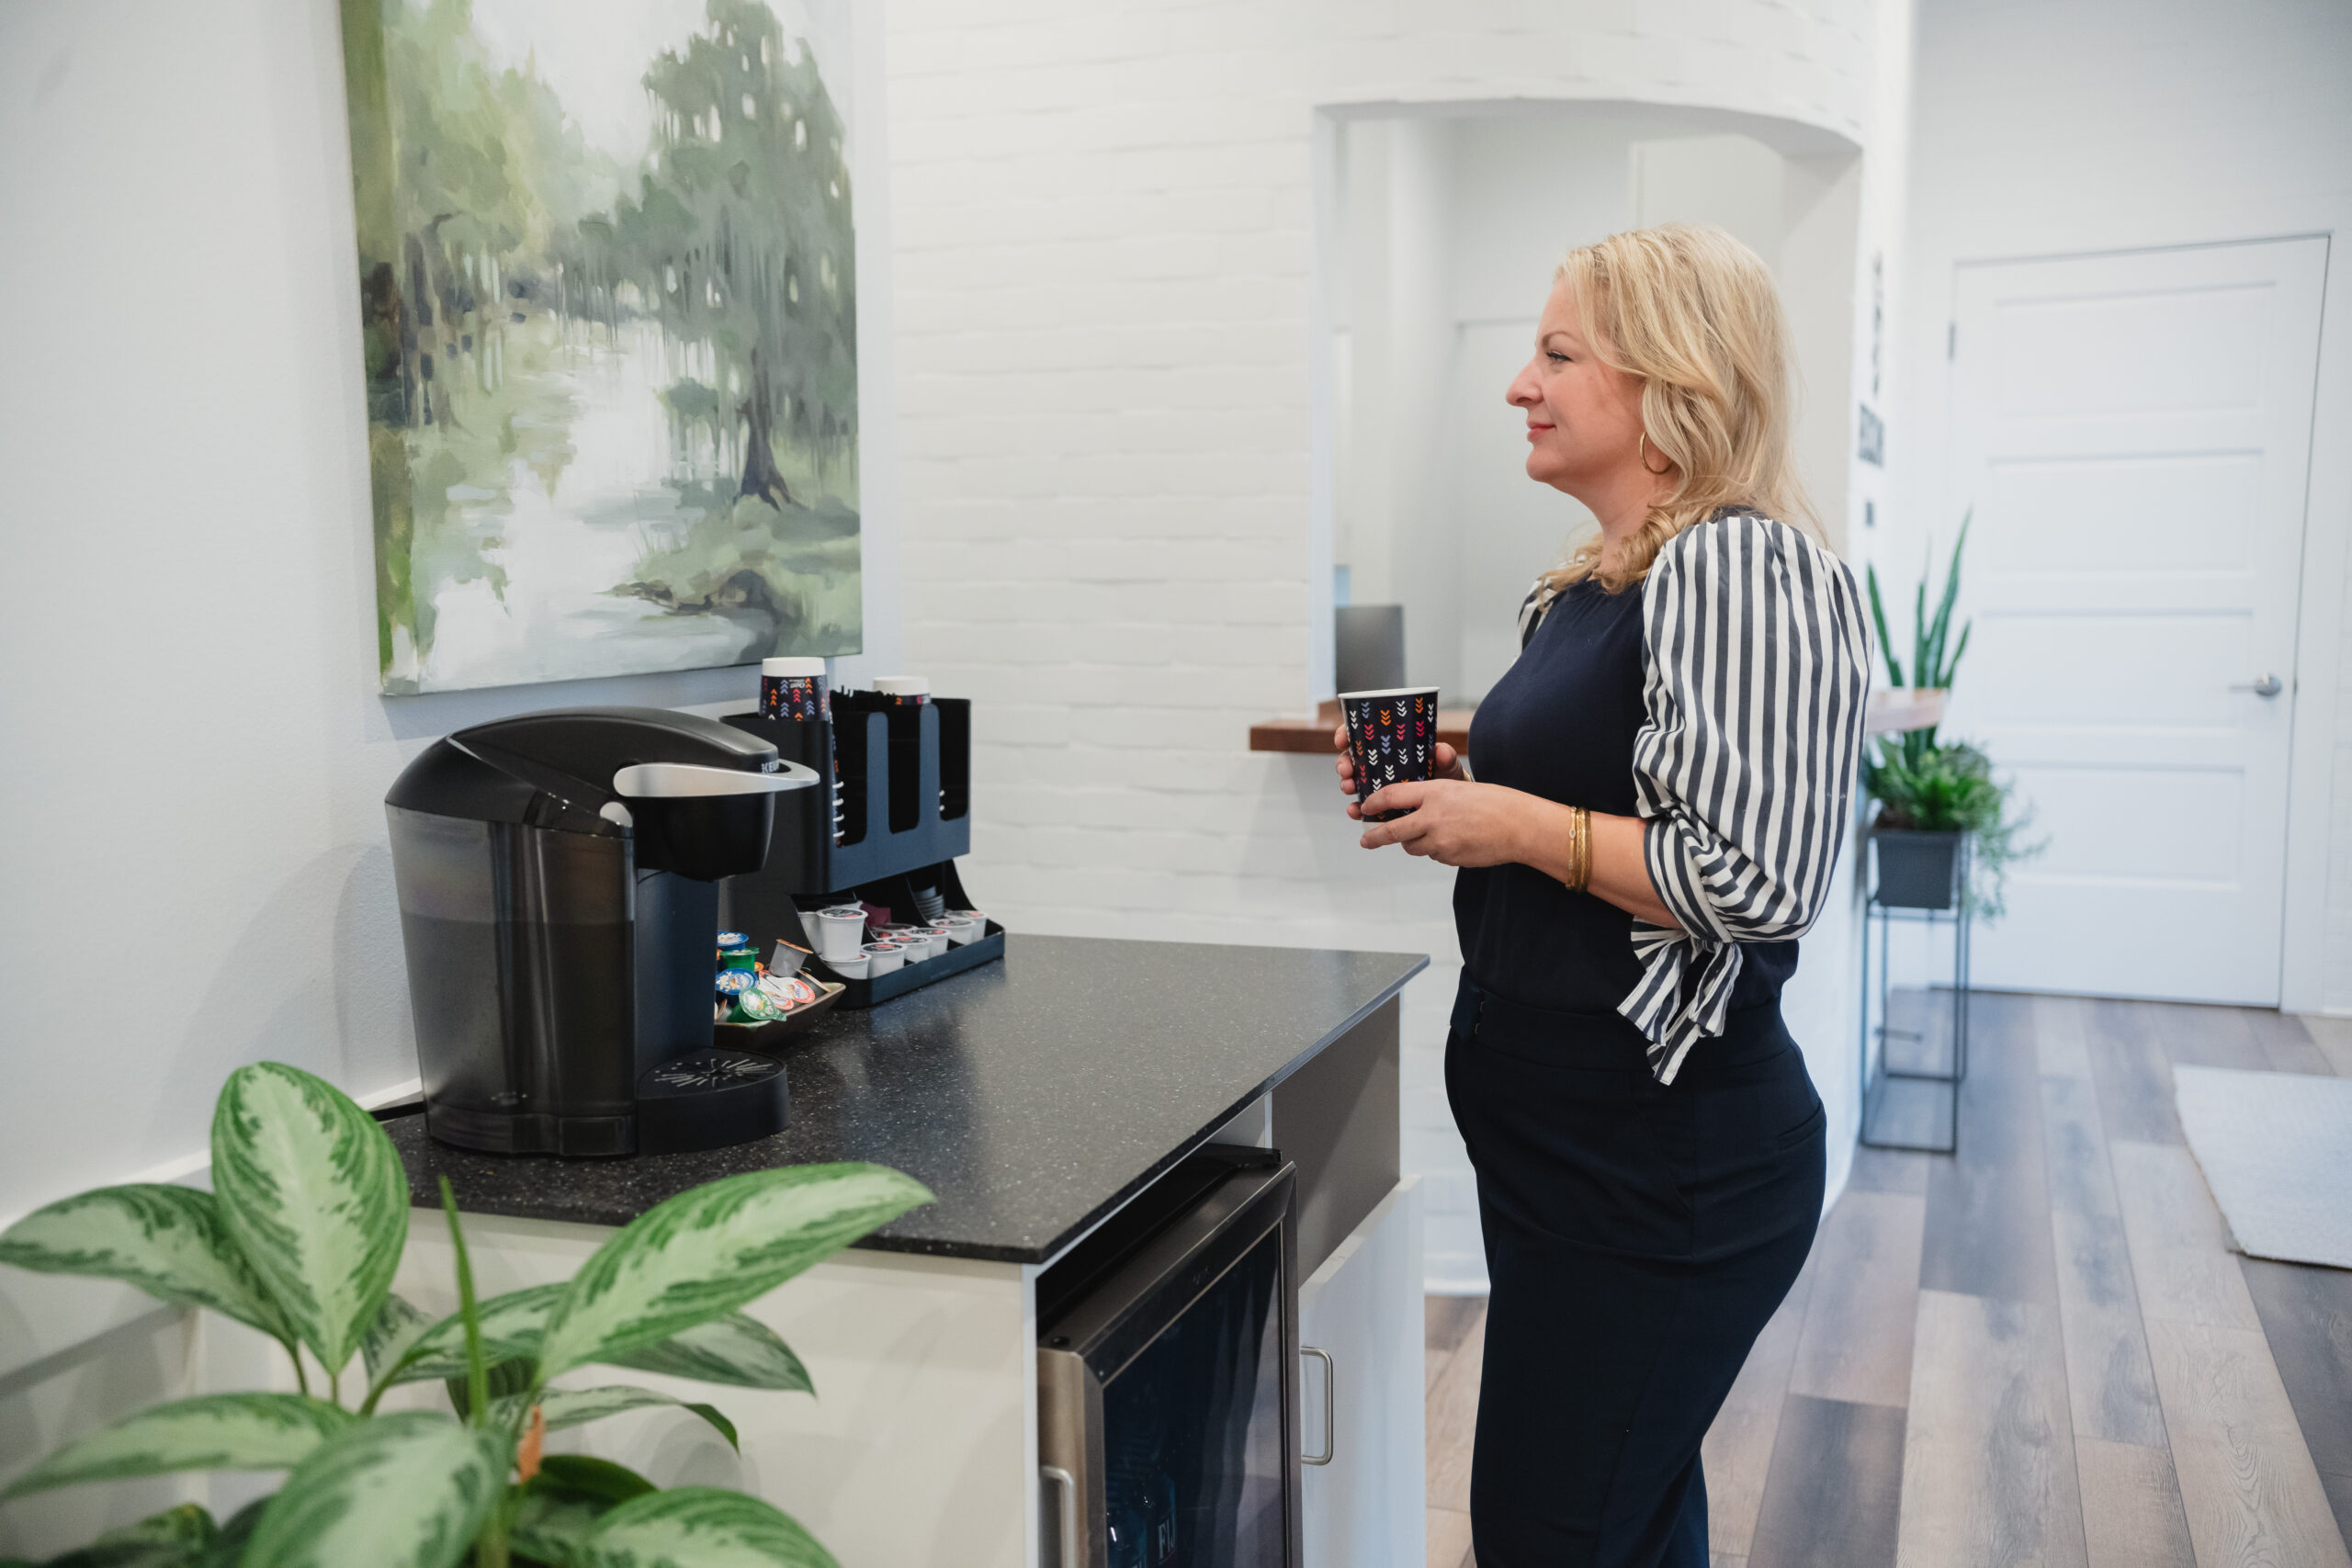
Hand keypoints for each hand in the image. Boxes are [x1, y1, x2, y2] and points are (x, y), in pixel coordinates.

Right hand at [1333, 724, 1461, 820]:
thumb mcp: (1446, 764)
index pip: (1363, 734)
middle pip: (1351, 758)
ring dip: (1346, 785)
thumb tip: (1441, 751)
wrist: (1449, 805)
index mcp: (1391, 747)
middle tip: (1347, 770)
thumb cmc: (1444, 777)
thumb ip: (1445, 757)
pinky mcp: (1378, 805)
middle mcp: (1379, 764)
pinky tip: (1355, 811)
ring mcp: (1376, 784)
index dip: (1347, 734)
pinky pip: (1361, 806)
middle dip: (1343, 763)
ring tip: (1350, 788)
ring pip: (1352, 781)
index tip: (1342, 739)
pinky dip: (1355, 809)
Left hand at [1355, 778, 1531, 865]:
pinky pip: (1434, 855)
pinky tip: (1455, 840)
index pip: (1392, 796)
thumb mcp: (1459, 788)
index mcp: (1435, 792)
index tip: (1365, 807)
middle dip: (1375, 837)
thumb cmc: (1495, 802)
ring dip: (1412, 842)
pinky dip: (1436, 850)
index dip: (1374, 803)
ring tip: (1427, 834)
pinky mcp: (1449, 857)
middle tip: (1366, 840)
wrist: (1520, 826)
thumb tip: (1410, 809)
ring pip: (1412, 846)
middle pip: (1392, 831)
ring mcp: (1440, 841)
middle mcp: (1432, 817)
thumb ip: (1432, 797)